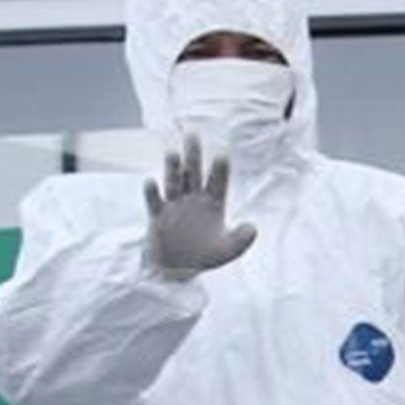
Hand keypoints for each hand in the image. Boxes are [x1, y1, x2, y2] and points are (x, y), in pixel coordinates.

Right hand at [143, 134, 255, 278]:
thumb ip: (240, 240)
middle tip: (193, 135)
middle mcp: (193, 200)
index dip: (219, 171)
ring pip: (173, 182)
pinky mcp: (157, 216)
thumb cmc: (205, 256)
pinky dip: (152, 192)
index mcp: (213, 204)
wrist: (178, 270)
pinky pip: (154, 202)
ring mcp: (174, 205)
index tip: (222, 156)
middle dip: (193, 156)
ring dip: (173, 169)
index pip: (218, 183)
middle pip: (193, 173)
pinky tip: (151, 181)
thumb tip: (253, 228)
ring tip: (173, 154)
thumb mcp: (227, 251)